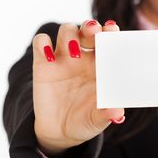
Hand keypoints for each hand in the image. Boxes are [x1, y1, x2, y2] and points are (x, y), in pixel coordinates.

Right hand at [32, 20, 124, 154]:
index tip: (112, 30)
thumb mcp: (98, 119)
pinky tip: (49, 57)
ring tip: (74, 52)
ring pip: (67, 30)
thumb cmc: (87, 118)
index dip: (110, 31)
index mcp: (102, 63)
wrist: (61, 130)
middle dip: (91, 26)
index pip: (108, 40)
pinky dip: (43, 43)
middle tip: (93, 31)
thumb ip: (107, 113)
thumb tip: (117, 113)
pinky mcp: (43, 63)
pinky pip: (41, 43)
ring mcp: (64, 57)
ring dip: (70, 35)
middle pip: (88, 29)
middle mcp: (85, 55)